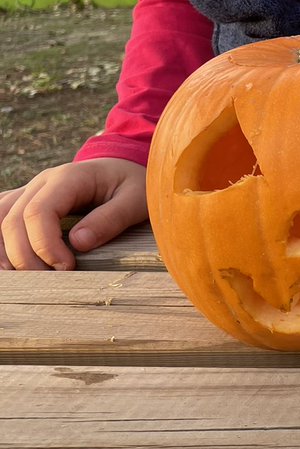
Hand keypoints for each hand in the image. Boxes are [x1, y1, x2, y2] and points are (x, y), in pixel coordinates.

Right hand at [0, 158, 147, 270]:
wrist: (124, 169)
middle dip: (25, 256)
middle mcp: (42, 182)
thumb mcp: (136, 199)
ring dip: (5, 252)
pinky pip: (0, 218)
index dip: (44, 244)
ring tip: (27, 277)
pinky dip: (0, 242)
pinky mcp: (25, 202)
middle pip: (12, 220)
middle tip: (51, 278)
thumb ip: (111, 219)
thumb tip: (78, 243)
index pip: (38, 212)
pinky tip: (9, 263)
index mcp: (69, 177)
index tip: (66, 267)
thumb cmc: (133, 184)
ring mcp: (30, 191)